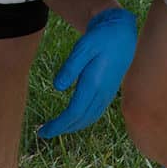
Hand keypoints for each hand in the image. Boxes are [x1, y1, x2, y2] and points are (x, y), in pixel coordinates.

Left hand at [37, 8, 136, 138]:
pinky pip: (94, 114)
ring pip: (88, 119)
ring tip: (55, 128)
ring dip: (71, 127)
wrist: (123, 35)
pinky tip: (72, 120)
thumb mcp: (83, 47)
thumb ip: (70, 67)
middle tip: (43, 132)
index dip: (58, 125)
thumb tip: (57, 87)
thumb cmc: (100, 38)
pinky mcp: (108, 94)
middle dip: (61, 129)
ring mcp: (107, 95)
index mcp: (94, 84)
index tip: (43, 131)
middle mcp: (102, 94)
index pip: (74, 112)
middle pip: (80, 120)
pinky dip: (81, 121)